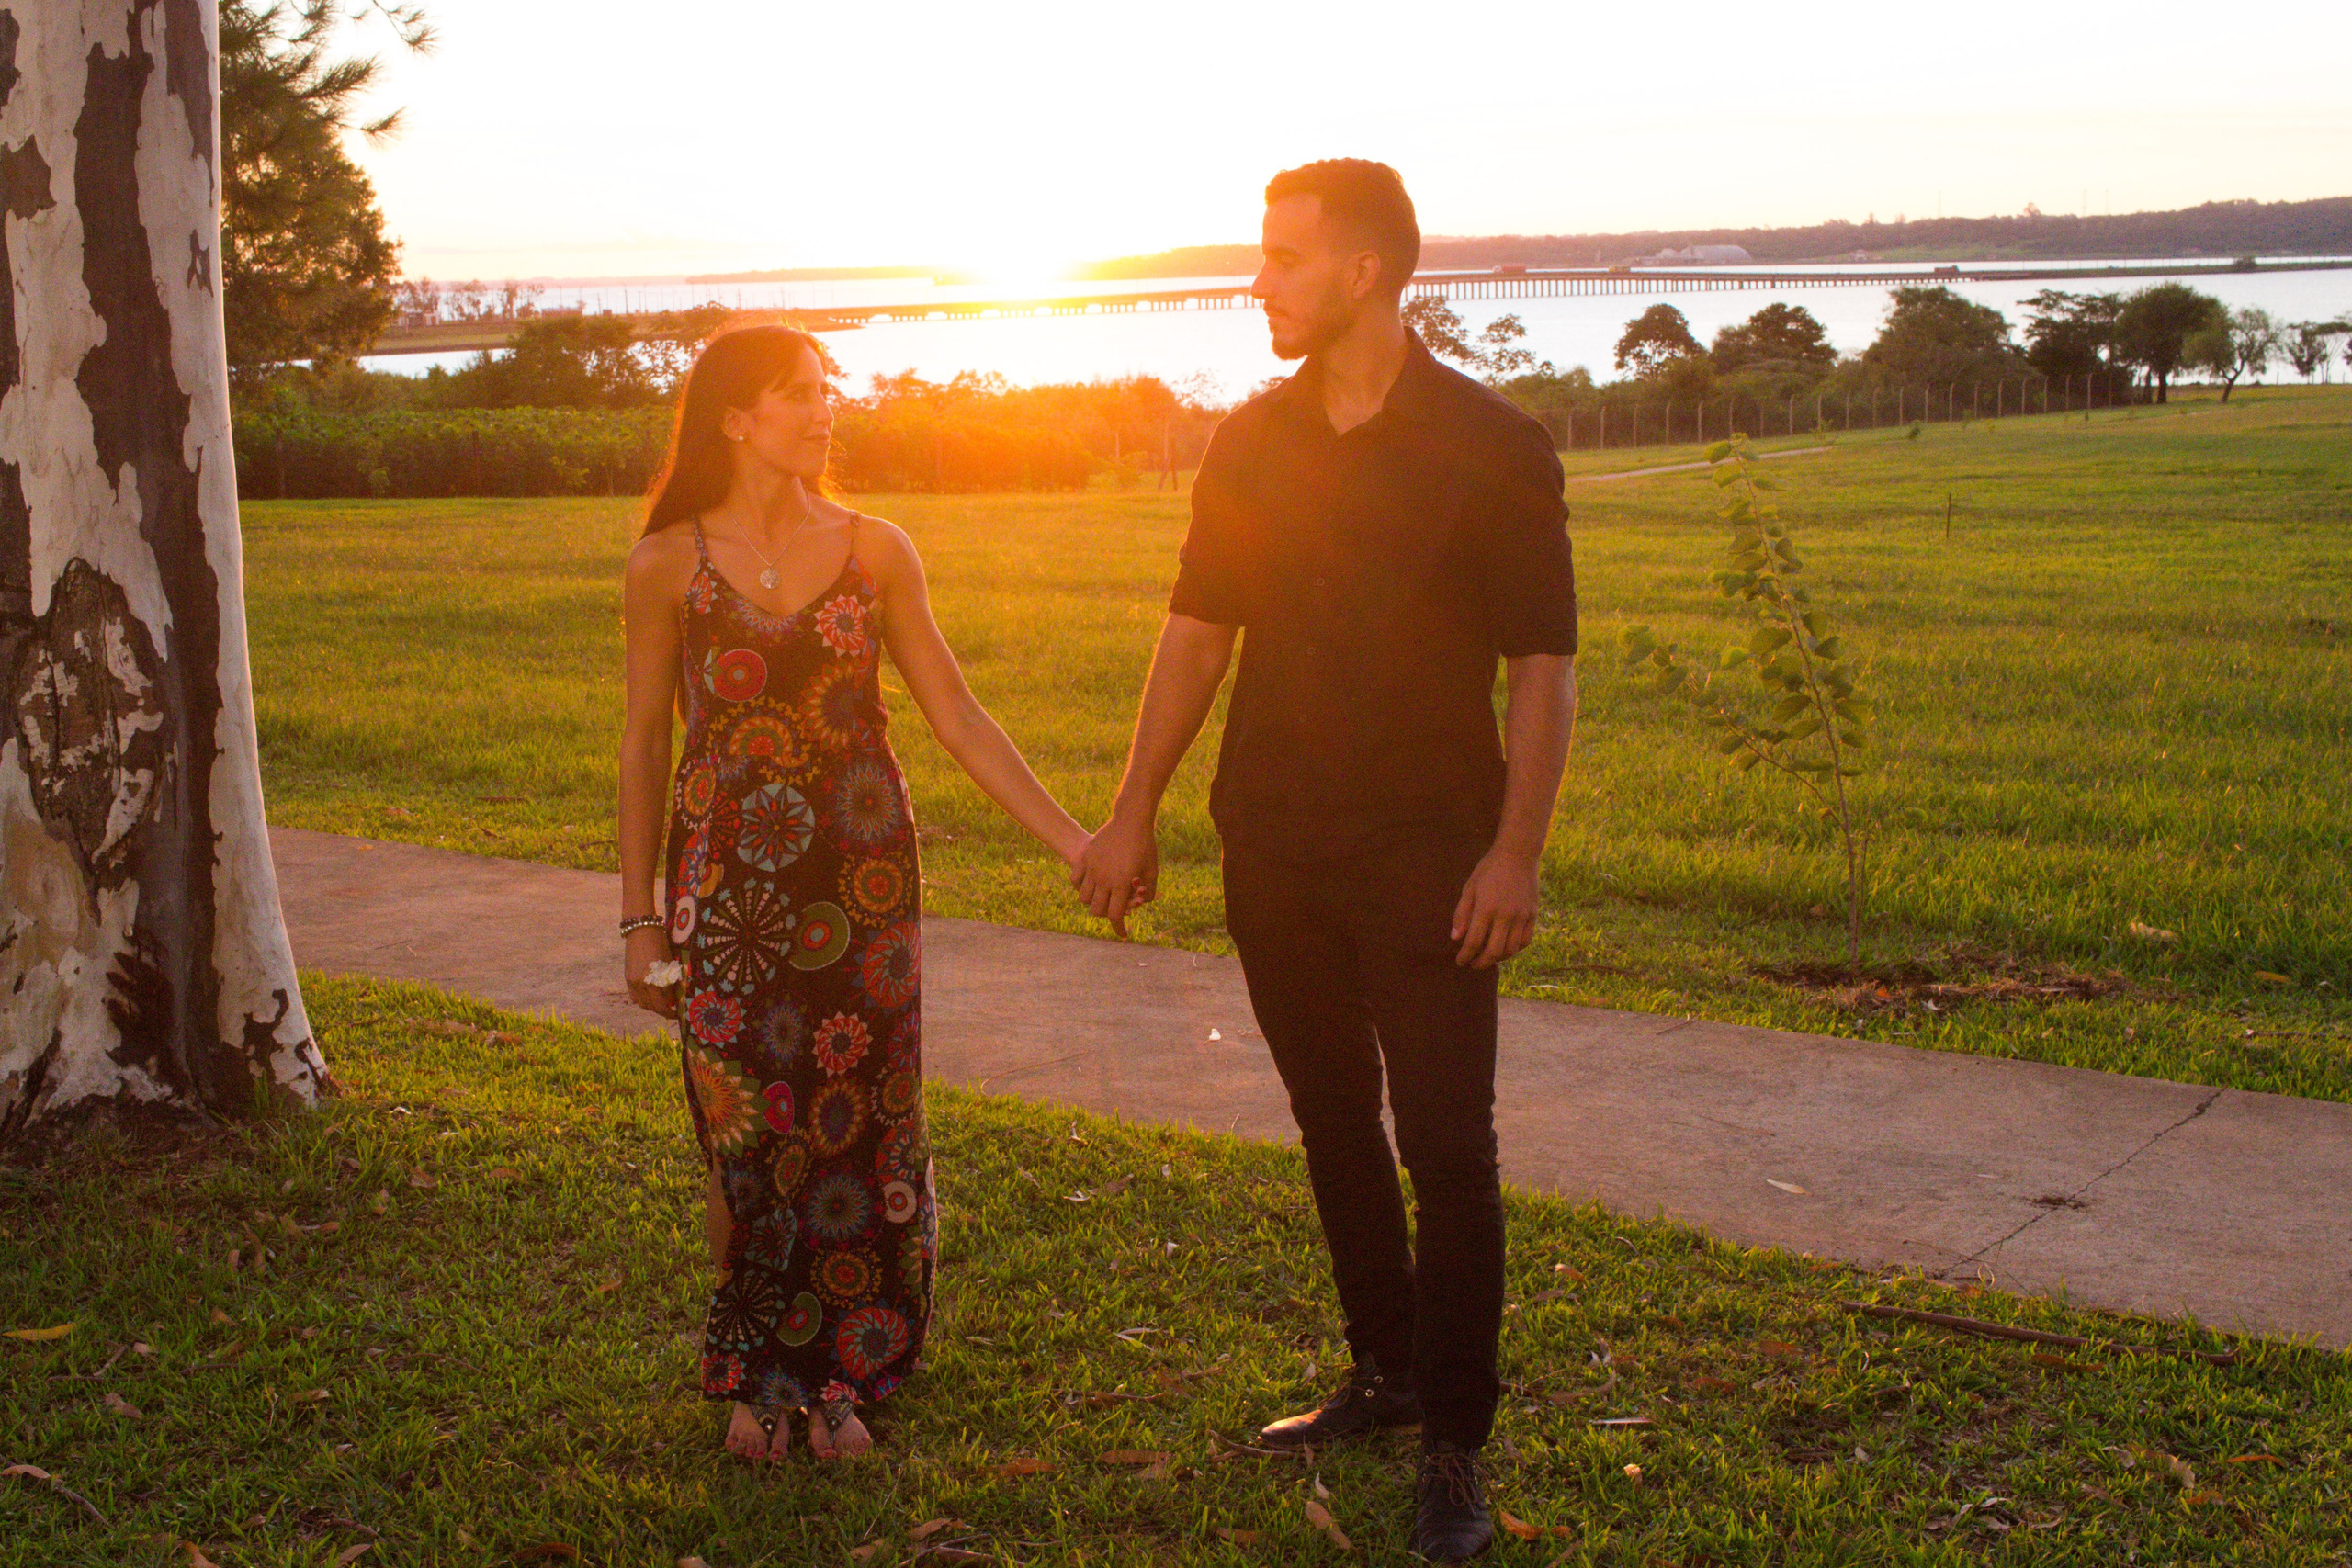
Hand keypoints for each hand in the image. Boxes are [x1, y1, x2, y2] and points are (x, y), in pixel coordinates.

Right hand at [625, 925, 678, 1016]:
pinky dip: (642, 1000)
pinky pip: (634, 996)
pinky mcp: (627, 978)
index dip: (670, 1012)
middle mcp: (641, 984)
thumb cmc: (661, 944)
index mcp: (655, 980)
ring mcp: (632, 981)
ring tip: (661, 1003)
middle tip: (671, 1010)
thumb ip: (671, 983)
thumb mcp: (669, 964)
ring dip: (652, 1006)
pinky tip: (650, 997)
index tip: (678, 1014)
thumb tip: (674, 999)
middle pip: (652, 1007)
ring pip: (642, 1003)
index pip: (662, 1005)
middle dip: (662, 1011)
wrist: (641, 930)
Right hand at [1070, 808, 1158, 939]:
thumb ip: (1149, 892)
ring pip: (1084, 897)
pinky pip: (1075, 880)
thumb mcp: (1153, 870)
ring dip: (1093, 901)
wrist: (1131, 820)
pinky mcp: (1085, 857)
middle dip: (1106, 914)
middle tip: (1113, 909)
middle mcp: (1104, 878)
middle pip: (1097, 910)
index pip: (1116, 915)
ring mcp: (1092, 868)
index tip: (1123, 934)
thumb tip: (1142, 904)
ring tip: (1101, 895)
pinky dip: (1080, 886)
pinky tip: (1089, 883)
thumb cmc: (1145, 845)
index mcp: (1122, 884)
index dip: (1119, 928)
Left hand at [1451, 847, 1540, 968]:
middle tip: (1473, 965)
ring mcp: (1521, 916)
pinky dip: (1515, 949)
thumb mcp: (1469, 888)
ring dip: (1498, 958)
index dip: (1465, 956)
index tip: (1460, 961)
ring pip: (1511, 950)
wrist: (1518, 854)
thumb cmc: (1489, 870)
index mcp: (1486, 908)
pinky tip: (1506, 948)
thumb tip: (1456, 938)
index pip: (1473, 942)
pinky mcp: (1532, 914)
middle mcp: (1505, 915)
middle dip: (1480, 963)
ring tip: (1488, 956)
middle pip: (1493, 952)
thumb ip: (1462, 914)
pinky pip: (1525, 941)